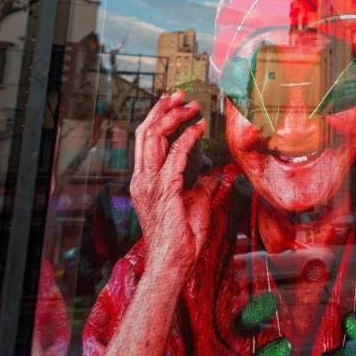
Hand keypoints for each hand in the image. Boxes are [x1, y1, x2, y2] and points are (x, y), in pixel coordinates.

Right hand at [131, 90, 212, 271]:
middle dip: (162, 109)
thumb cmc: (184, 238)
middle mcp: (142, 179)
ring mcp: (150, 184)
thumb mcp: (196, 204)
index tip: (176, 105)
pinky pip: (174, 156)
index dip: (159, 119)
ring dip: (173, 117)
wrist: (175, 261)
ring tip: (190, 105)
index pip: (145, 141)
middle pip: (144, 132)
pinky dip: (187, 138)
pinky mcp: (165, 190)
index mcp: (144, 181)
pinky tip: (199, 128)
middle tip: (180, 94)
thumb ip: (202, 186)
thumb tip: (214, 175)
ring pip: (153, 138)